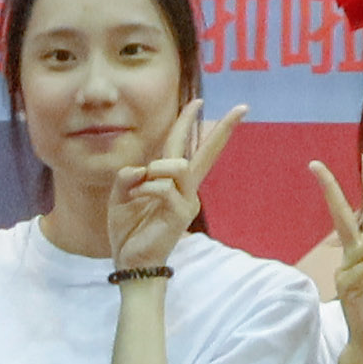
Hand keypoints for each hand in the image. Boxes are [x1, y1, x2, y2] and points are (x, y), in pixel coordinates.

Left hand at [106, 100, 233, 270]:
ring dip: (155, 169)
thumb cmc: (128, 230)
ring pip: (178, 166)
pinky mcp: (181, 214)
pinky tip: (136, 198)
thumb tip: (140, 168)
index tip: (199, 101)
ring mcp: (187, 202)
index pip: (187, 149)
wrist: (131, 263)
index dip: (191, 123)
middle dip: (224, 129)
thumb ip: (128, 177)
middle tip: (242, 108)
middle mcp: (186, 190)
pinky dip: (145, 188)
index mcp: (173, 183)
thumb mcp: (120, 196)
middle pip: (207, 154)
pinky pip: (163, 187)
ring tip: (140, 186)